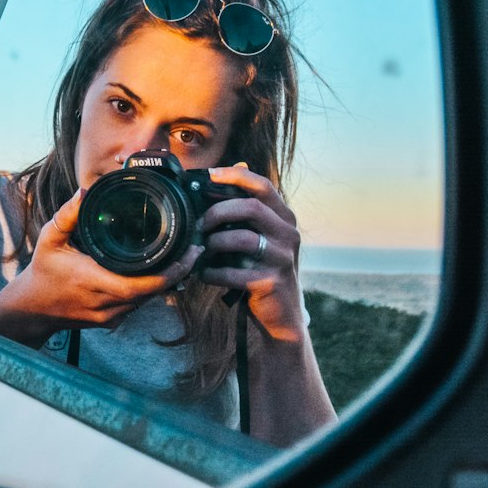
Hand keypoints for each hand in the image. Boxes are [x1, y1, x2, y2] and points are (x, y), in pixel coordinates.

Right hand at [0, 188, 202, 346]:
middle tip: (195, 250)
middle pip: (154, 293)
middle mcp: (104, 303)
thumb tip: (87, 190)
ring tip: (184, 258)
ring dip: (167, 282)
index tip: (188, 253)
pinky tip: (160, 273)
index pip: (141, 285)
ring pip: (149, 301)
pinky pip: (139, 306)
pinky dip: (151, 290)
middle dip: (179, 273)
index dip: (170, 273)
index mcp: (91, 280)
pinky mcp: (112, 322)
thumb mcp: (50, 237)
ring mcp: (109, 316)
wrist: (31, 309)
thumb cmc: (42, 271)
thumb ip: (69, 214)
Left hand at [197, 162, 305, 342]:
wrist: (280, 313)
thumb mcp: (259, 236)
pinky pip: (232, 272)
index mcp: (284, 218)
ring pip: (240, 238)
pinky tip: (204, 274)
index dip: (235, 176)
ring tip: (201, 251)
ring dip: (213, 243)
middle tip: (199, 224)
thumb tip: (221, 174)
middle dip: (217, 212)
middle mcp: (288, 234)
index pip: (263, 186)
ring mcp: (282, 258)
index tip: (209, 175)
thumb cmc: (260, 268)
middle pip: (250, 207)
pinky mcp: (270, 282)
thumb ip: (245, 210)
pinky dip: (212, 273)